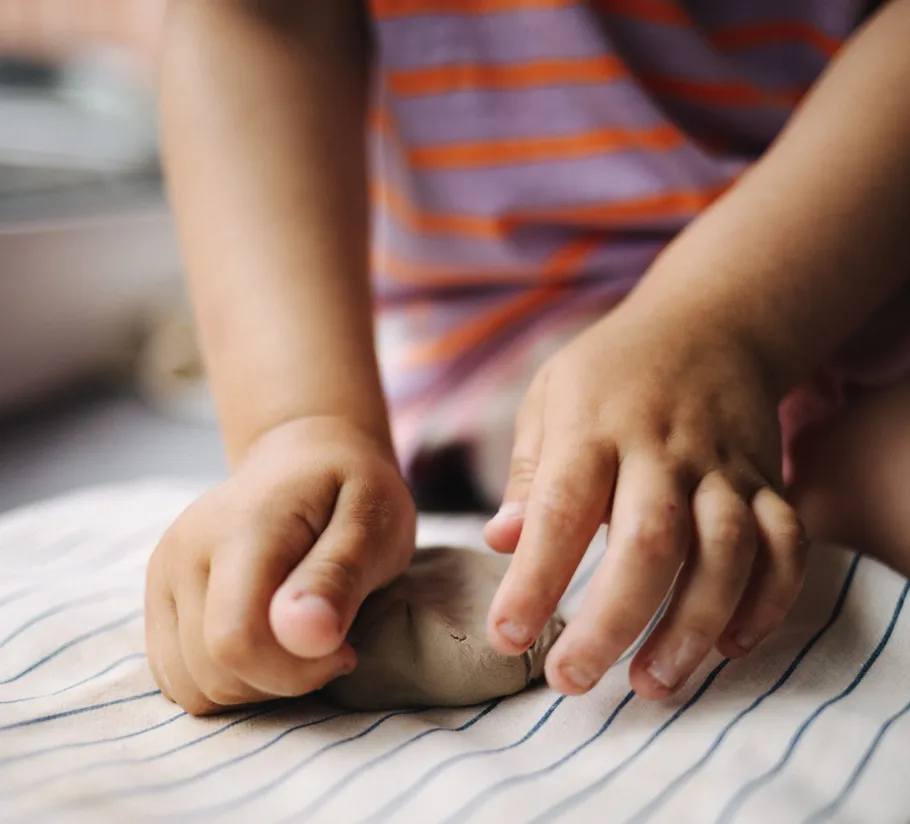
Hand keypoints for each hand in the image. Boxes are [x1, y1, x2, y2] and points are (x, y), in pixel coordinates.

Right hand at [145, 417, 415, 714]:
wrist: (303, 460)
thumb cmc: (350, 490)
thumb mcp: (374, 520)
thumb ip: (339, 575)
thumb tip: (305, 635)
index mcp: (240, 528)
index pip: (236, 640)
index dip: (296, 671)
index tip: (345, 649)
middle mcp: (184, 552)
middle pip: (213, 674)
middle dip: (282, 680)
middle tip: (329, 641)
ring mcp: (163, 576)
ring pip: (192, 688)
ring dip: (254, 685)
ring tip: (297, 640)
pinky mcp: (158, 600)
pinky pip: (179, 681)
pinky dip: (227, 681)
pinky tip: (267, 646)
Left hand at [483, 301, 807, 699]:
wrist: (708, 324)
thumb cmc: (609, 374)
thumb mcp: (549, 401)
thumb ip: (530, 474)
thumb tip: (500, 542)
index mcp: (594, 428)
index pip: (561, 508)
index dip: (534, 578)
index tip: (506, 636)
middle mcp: (663, 449)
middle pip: (649, 540)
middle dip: (612, 620)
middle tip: (571, 680)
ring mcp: (723, 466)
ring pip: (725, 550)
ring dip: (693, 625)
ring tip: (652, 684)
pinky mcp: (767, 481)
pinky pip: (786, 544)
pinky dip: (770, 600)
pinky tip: (732, 645)